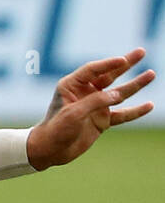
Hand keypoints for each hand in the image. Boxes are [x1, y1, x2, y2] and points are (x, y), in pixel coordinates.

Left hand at [26, 48, 154, 170]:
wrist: (50, 151)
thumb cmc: (55, 129)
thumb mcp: (73, 114)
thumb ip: (95, 102)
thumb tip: (118, 95)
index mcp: (72, 85)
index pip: (93, 70)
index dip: (108, 65)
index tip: (122, 60)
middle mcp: (86, 92)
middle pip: (110, 75)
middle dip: (126, 64)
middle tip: (141, 52)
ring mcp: (95, 106)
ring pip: (119, 93)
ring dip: (135, 84)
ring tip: (151, 74)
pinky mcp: (101, 121)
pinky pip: (121, 115)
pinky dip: (135, 112)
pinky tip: (149, 106)